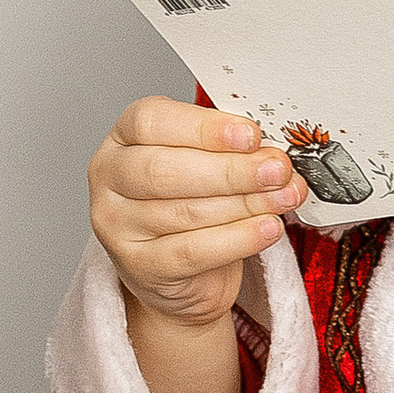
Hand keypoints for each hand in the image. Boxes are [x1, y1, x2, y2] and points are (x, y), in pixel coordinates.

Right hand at [89, 95, 305, 331]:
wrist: (181, 271)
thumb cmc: (191, 201)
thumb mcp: (205, 162)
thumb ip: (230, 151)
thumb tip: (271, 153)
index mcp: (124, 137)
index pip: (151, 121)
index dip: (205, 128)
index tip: (250, 135)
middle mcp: (110, 177)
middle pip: (165, 170)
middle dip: (230, 170)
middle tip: (276, 170)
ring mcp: (117, 225)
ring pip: (185, 211)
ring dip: (245, 203)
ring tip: (283, 197)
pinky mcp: (139, 265)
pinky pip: (193, 252)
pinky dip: (238, 239)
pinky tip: (268, 228)